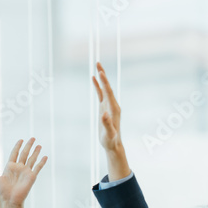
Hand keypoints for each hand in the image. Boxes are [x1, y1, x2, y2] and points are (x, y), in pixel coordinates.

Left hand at [0, 137, 46, 207]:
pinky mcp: (31, 177)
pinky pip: (37, 168)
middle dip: (28, 146)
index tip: (21, 140)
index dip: (17, 146)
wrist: (9, 201)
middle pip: (24, 154)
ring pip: (32, 159)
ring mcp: (26, 172)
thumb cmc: (1, 192)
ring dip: (36, 152)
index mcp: (10, 167)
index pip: (15, 153)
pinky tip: (45, 157)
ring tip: (39, 145)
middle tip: (32, 138)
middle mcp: (19, 168)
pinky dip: (42, 162)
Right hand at [92, 62, 130, 180]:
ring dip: (100, 78)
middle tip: (98, 63)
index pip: (108, 92)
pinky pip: (100, 94)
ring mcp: (108, 105)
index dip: (104, 82)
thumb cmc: (110, 140)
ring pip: (104, 88)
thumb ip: (107, 123)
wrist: (113, 144)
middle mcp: (112, 104)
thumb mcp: (109, 133)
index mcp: (114, 108)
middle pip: (107, 86)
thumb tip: (104, 114)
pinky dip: (97, 86)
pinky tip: (93, 79)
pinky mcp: (104, 107)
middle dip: (103, 75)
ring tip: (96, 67)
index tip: (99, 72)